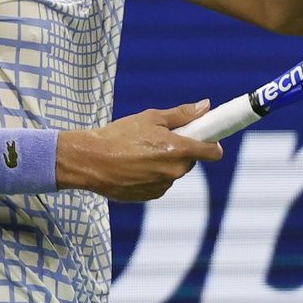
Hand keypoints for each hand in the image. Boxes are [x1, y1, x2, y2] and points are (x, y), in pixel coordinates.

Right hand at [57, 101, 223, 201]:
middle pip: (191, 161)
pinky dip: (153, 175)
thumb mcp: (151, 117)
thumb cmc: (119, 135)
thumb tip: (206, 106)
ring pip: (173, 172)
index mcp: (178, 150)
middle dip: (182, 150)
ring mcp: (162, 186)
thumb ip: (182, 114)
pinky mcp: (150, 196)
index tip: (207, 136)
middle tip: (161, 139)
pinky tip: (134, 166)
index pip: (213, 152)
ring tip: (141, 152)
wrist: (90, 161)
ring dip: (165, 163)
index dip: (212, 143)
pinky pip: (160, 183)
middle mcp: (174, 171)